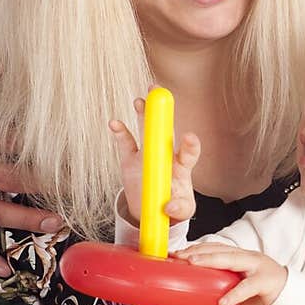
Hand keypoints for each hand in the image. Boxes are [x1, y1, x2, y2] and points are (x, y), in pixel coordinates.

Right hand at [109, 97, 200, 225]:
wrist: (152, 208)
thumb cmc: (173, 205)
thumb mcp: (182, 211)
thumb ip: (179, 209)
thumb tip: (168, 207)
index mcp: (181, 166)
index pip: (189, 152)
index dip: (190, 144)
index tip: (189, 137)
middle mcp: (165, 154)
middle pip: (165, 130)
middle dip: (162, 112)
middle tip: (159, 94)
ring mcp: (147, 154)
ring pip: (145, 130)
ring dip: (142, 114)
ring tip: (140, 101)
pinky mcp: (130, 159)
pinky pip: (125, 143)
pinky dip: (120, 132)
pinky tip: (114, 123)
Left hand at [179, 242, 285, 304]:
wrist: (293, 300)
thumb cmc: (266, 295)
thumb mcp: (240, 304)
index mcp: (240, 259)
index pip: (214, 248)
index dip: (195, 249)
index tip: (176, 253)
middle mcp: (247, 258)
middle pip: (219, 250)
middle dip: (198, 251)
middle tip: (179, 257)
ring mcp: (258, 266)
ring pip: (232, 259)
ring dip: (211, 260)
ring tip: (193, 264)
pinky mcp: (267, 280)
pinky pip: (248, 286)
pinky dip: (235, 293)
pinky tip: (223, 301)